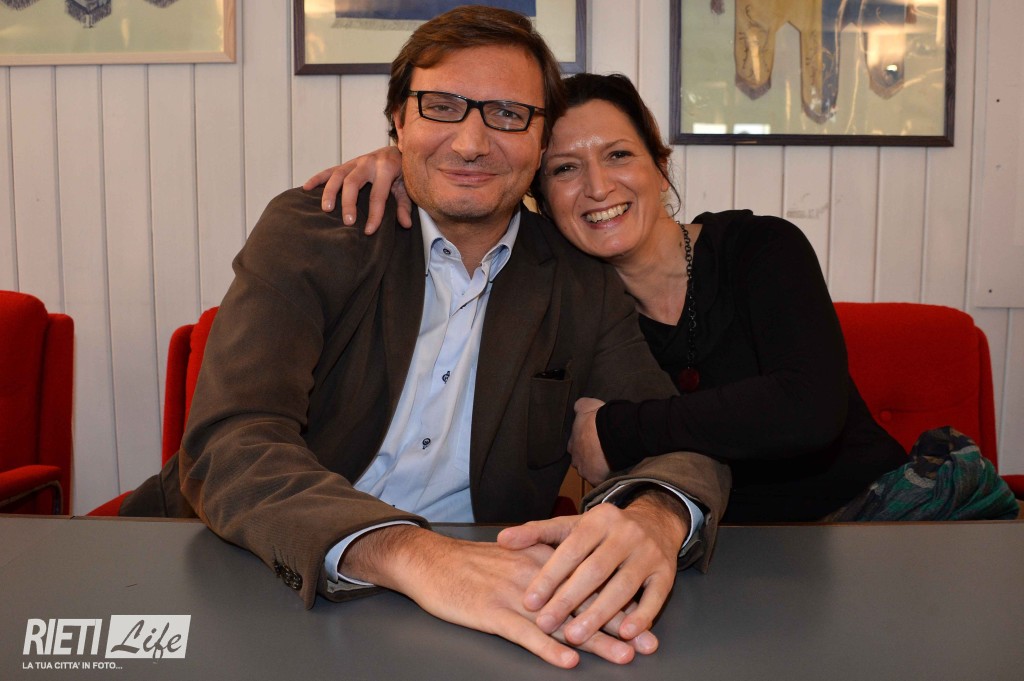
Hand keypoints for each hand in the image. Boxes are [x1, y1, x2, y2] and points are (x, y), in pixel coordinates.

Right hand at [301, 146, 411, 233]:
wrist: (398, 151)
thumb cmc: (403, 172)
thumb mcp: (408, 188)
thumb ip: (405, 205)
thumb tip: (405, 225)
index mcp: (386, 168)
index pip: (378, 195)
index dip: (374, 215)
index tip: (369, 231)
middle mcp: (368, 162)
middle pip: (353, 182)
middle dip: (349, 203)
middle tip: (348, 222)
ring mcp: (356, 162)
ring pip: (338, 175)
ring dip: (330, 192)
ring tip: (326, 209)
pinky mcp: (347, 164)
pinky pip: (329, 170)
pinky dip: (317, 178)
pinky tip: (306, 188)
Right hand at [341, 525, 639, 667]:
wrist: (430, 561)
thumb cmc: (471, 564)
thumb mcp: (513, 559)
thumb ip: (544, 571)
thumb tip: (575, 591)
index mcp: (543, 561)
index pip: (589, 583)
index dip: (619, 603)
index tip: (647, 622)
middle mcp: (536, 577)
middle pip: (584, 602)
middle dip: (618, 624)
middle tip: (648, 644)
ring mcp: (514, 595)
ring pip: (562, 621)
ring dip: (594, 640)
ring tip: (623, 655)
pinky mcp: (492, 612)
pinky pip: (525, 634)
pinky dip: (547, 649)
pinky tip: (566, 661)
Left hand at [497, 492, 687, 651]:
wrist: (654, 521)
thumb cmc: (603, 531)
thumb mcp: (571, 526)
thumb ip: (537, 533)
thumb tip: (503, 540)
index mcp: (598, 520)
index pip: (570, 550)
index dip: (549, 577)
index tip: (530, 601)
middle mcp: (625, 533)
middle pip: (594, 570)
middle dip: (568, 600)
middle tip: (546, 623)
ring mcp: (647, 553)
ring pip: (623, 586)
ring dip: (599, 614)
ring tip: (575, 636)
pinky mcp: (666, 572)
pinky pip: (655, 597)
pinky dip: (641, 616)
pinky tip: (624, 633)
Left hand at [569, 397, 610, 484]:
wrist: (610, 433)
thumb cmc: (597, 419)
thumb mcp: (586, 405)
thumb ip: (580, 406)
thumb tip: (577, 407)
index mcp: (572, 444)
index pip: (574, 447)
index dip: (583, 445)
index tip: (592, 443)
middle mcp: (575, 459)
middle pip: (580, 462)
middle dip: (588, 459)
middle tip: (601, 454)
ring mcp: (584, 471)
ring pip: (589, 472)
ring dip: (596, 469)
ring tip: (609, 463)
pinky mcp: (595, 480)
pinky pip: (600, 480)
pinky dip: (605, 477)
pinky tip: (613, 471)